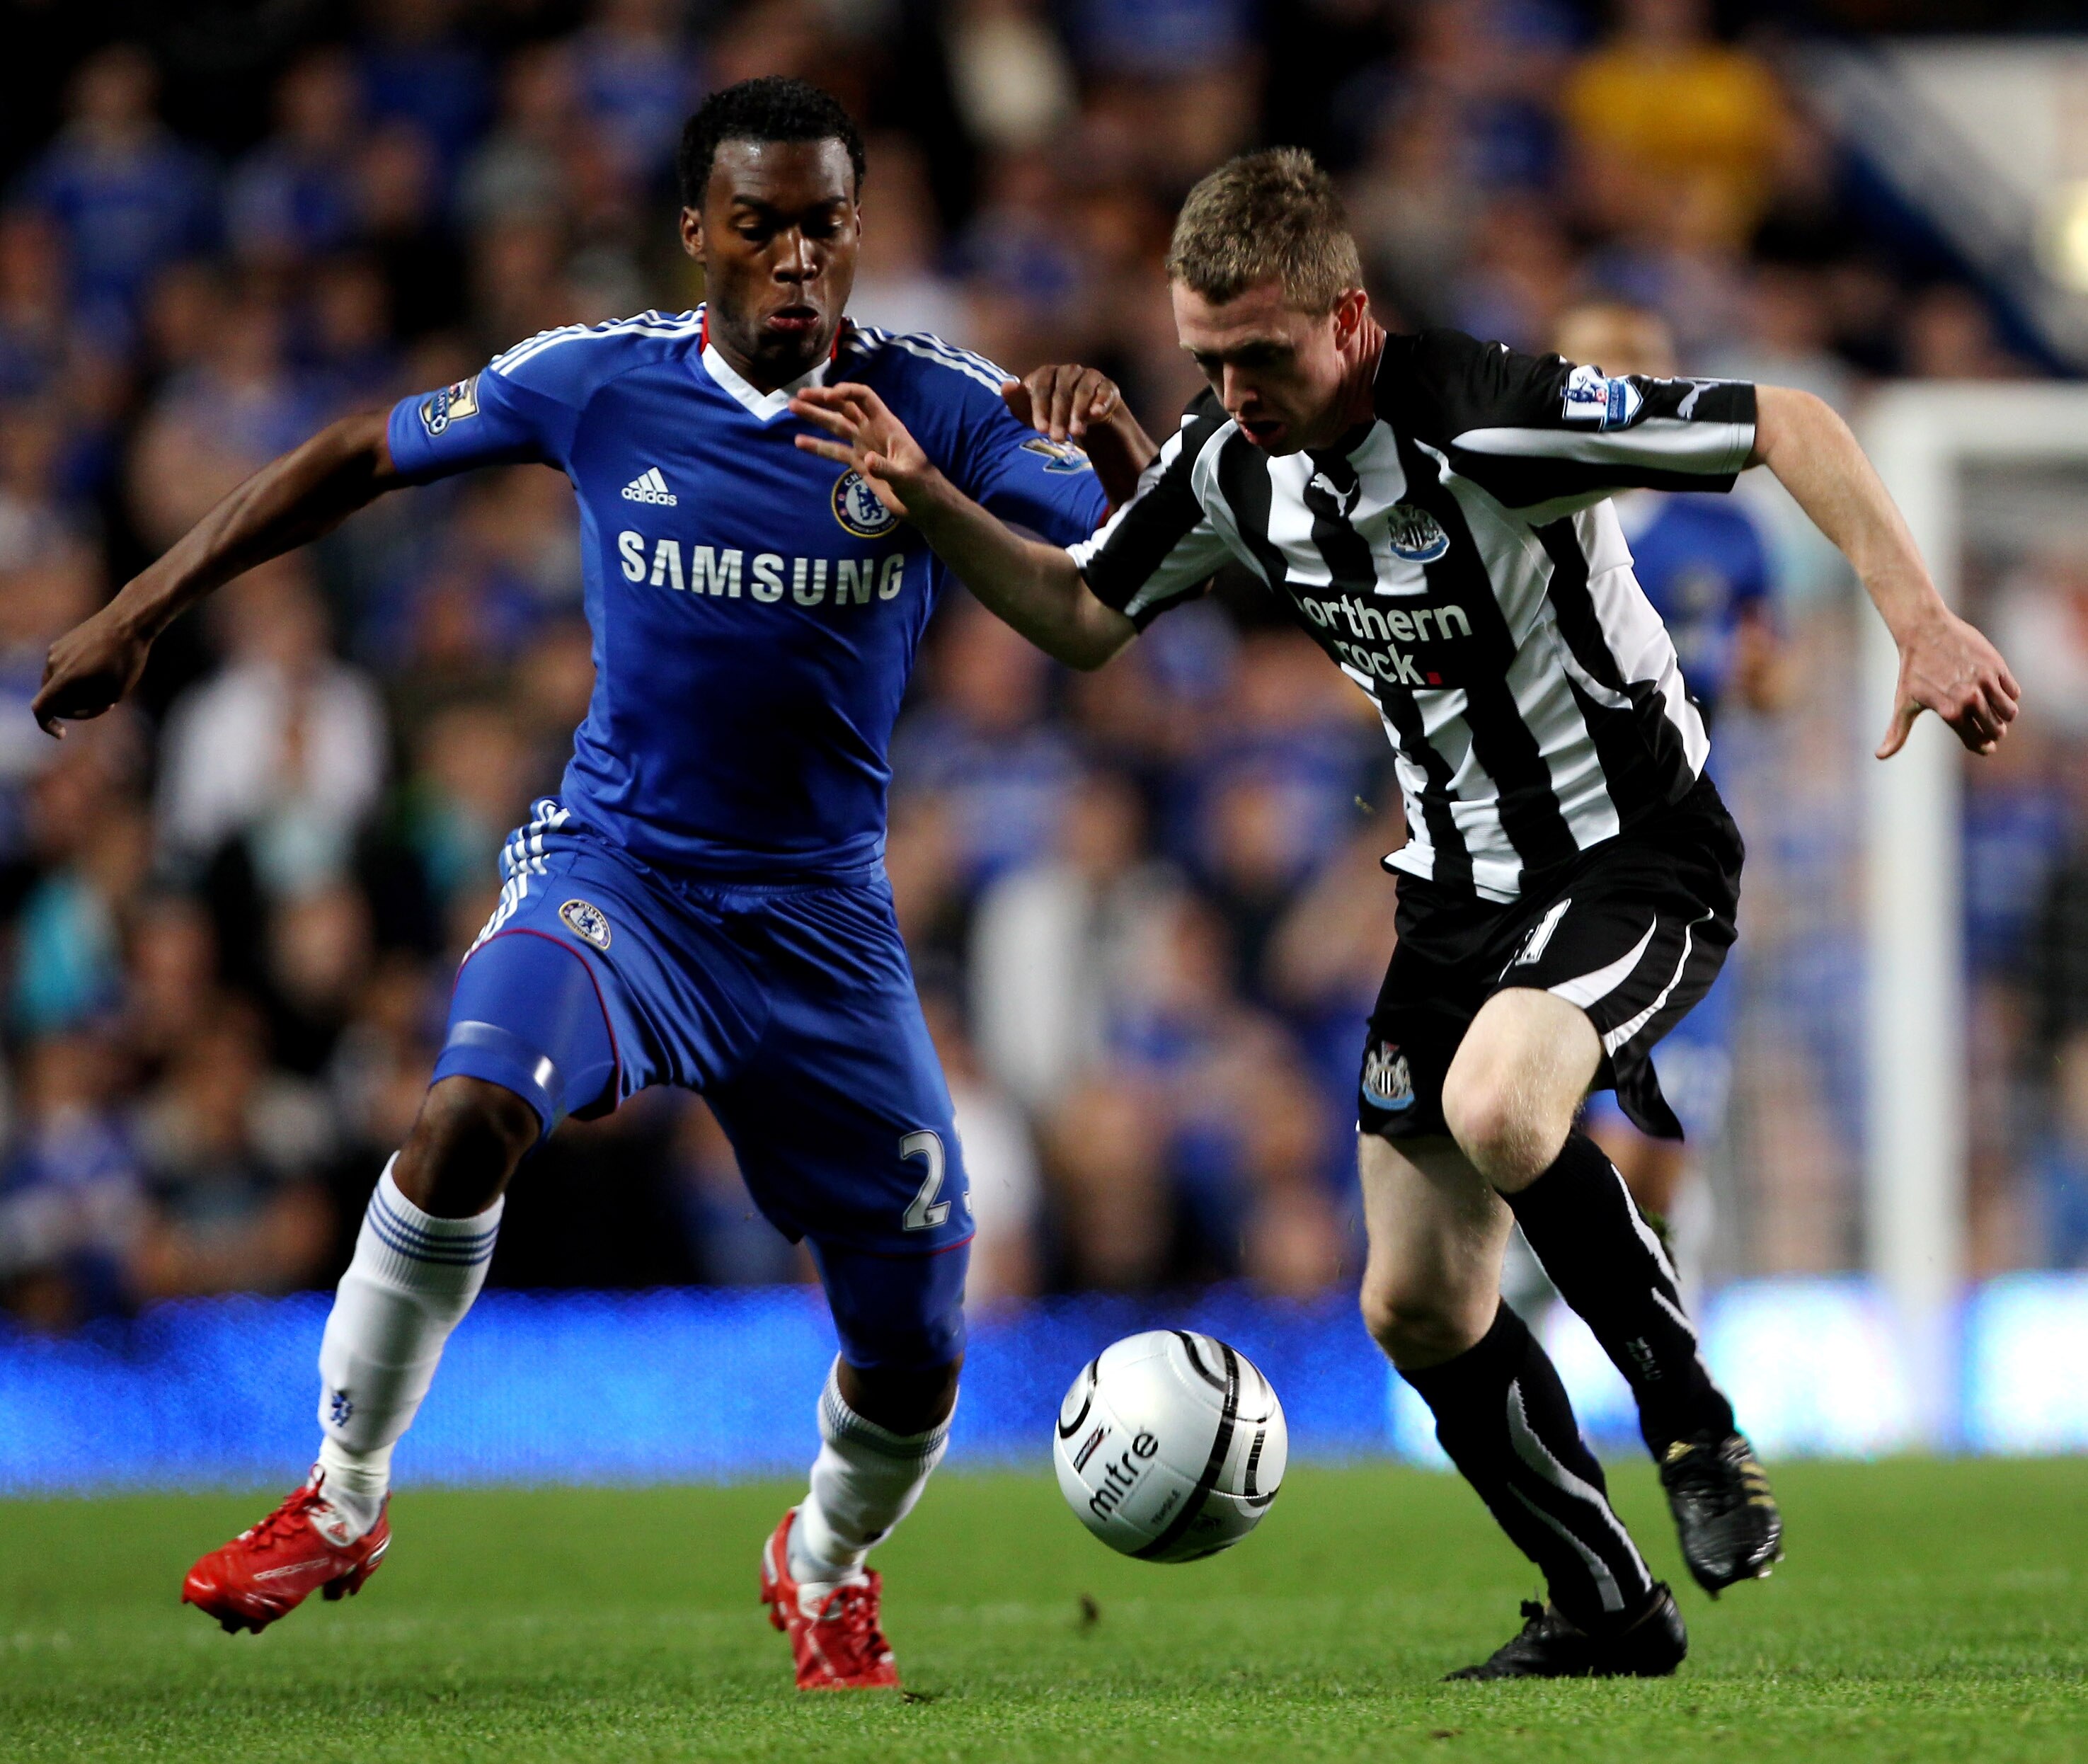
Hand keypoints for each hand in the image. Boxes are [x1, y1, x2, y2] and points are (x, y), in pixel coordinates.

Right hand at [33, 603, 150, 737]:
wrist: (128, 622)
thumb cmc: (127, 660)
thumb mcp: (114, 693)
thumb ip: (88, 705)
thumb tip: (70, 706)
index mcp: (65, 679)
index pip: (41, 708)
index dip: (47, 725)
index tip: (62, 733)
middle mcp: (53, 665)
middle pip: (54, 700)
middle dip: (76, 708)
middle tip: (106, 705)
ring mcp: (54, 652)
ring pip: (58, 685)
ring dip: (77, 692)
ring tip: (107, 687)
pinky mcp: (59, 644)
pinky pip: (62, 670)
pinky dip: (76, 677)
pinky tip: (100, 670)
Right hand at [790, 383, 942, 519]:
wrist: (923, 506)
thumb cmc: (922, 487)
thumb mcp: (907, 477)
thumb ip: (887, 468)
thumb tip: (867, 460)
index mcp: (887, 425)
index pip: (865, 398)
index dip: (847, 392)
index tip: (830, 396)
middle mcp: (872, 430)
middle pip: (844, 407)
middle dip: (822, 399)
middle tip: (800, 396)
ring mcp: (863, 446)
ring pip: (836, 426)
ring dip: (815, 416)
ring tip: (792, 407)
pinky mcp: (858, 463)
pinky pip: (835, 451)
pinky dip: (817, 447)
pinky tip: (799, 442)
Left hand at [1001, 365, 1121, 444]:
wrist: (1084, 418)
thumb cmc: (1051, 414)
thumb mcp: (1031, 413)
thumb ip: (1017, 401)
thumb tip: (1005, 385)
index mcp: (1047, 373)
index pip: (1041, 386)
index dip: (1040, 408)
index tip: (1040, 430)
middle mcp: (1068, 370)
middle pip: (1062, 392)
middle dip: (1059, 416)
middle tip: (1057, 438)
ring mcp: (1089, 376)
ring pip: (1083, 391)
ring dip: (1078, 413)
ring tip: (1076, 433)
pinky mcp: (1107, 386)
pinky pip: (1104, 391)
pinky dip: (1100, 403)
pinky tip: (1095, 415)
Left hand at [1877, 608, 2020, 757]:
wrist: (1925, 630)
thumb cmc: (1912, 670)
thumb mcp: (1903, 703)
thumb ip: (1897, 732)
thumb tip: (1879, 756)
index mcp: (1950, 712)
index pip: (1977, 741)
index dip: (1983, 747)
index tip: (1987, 747)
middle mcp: (1970, 699)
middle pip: (1996, 729)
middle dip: (1994, 732)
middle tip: (1990, 728)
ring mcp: (1986, 681)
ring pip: (2010, 712)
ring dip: (2005, 716)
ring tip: (1995, 711)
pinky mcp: (1997, 666)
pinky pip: (2014, 691)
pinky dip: (2008, 695)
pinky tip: (1996, 692)